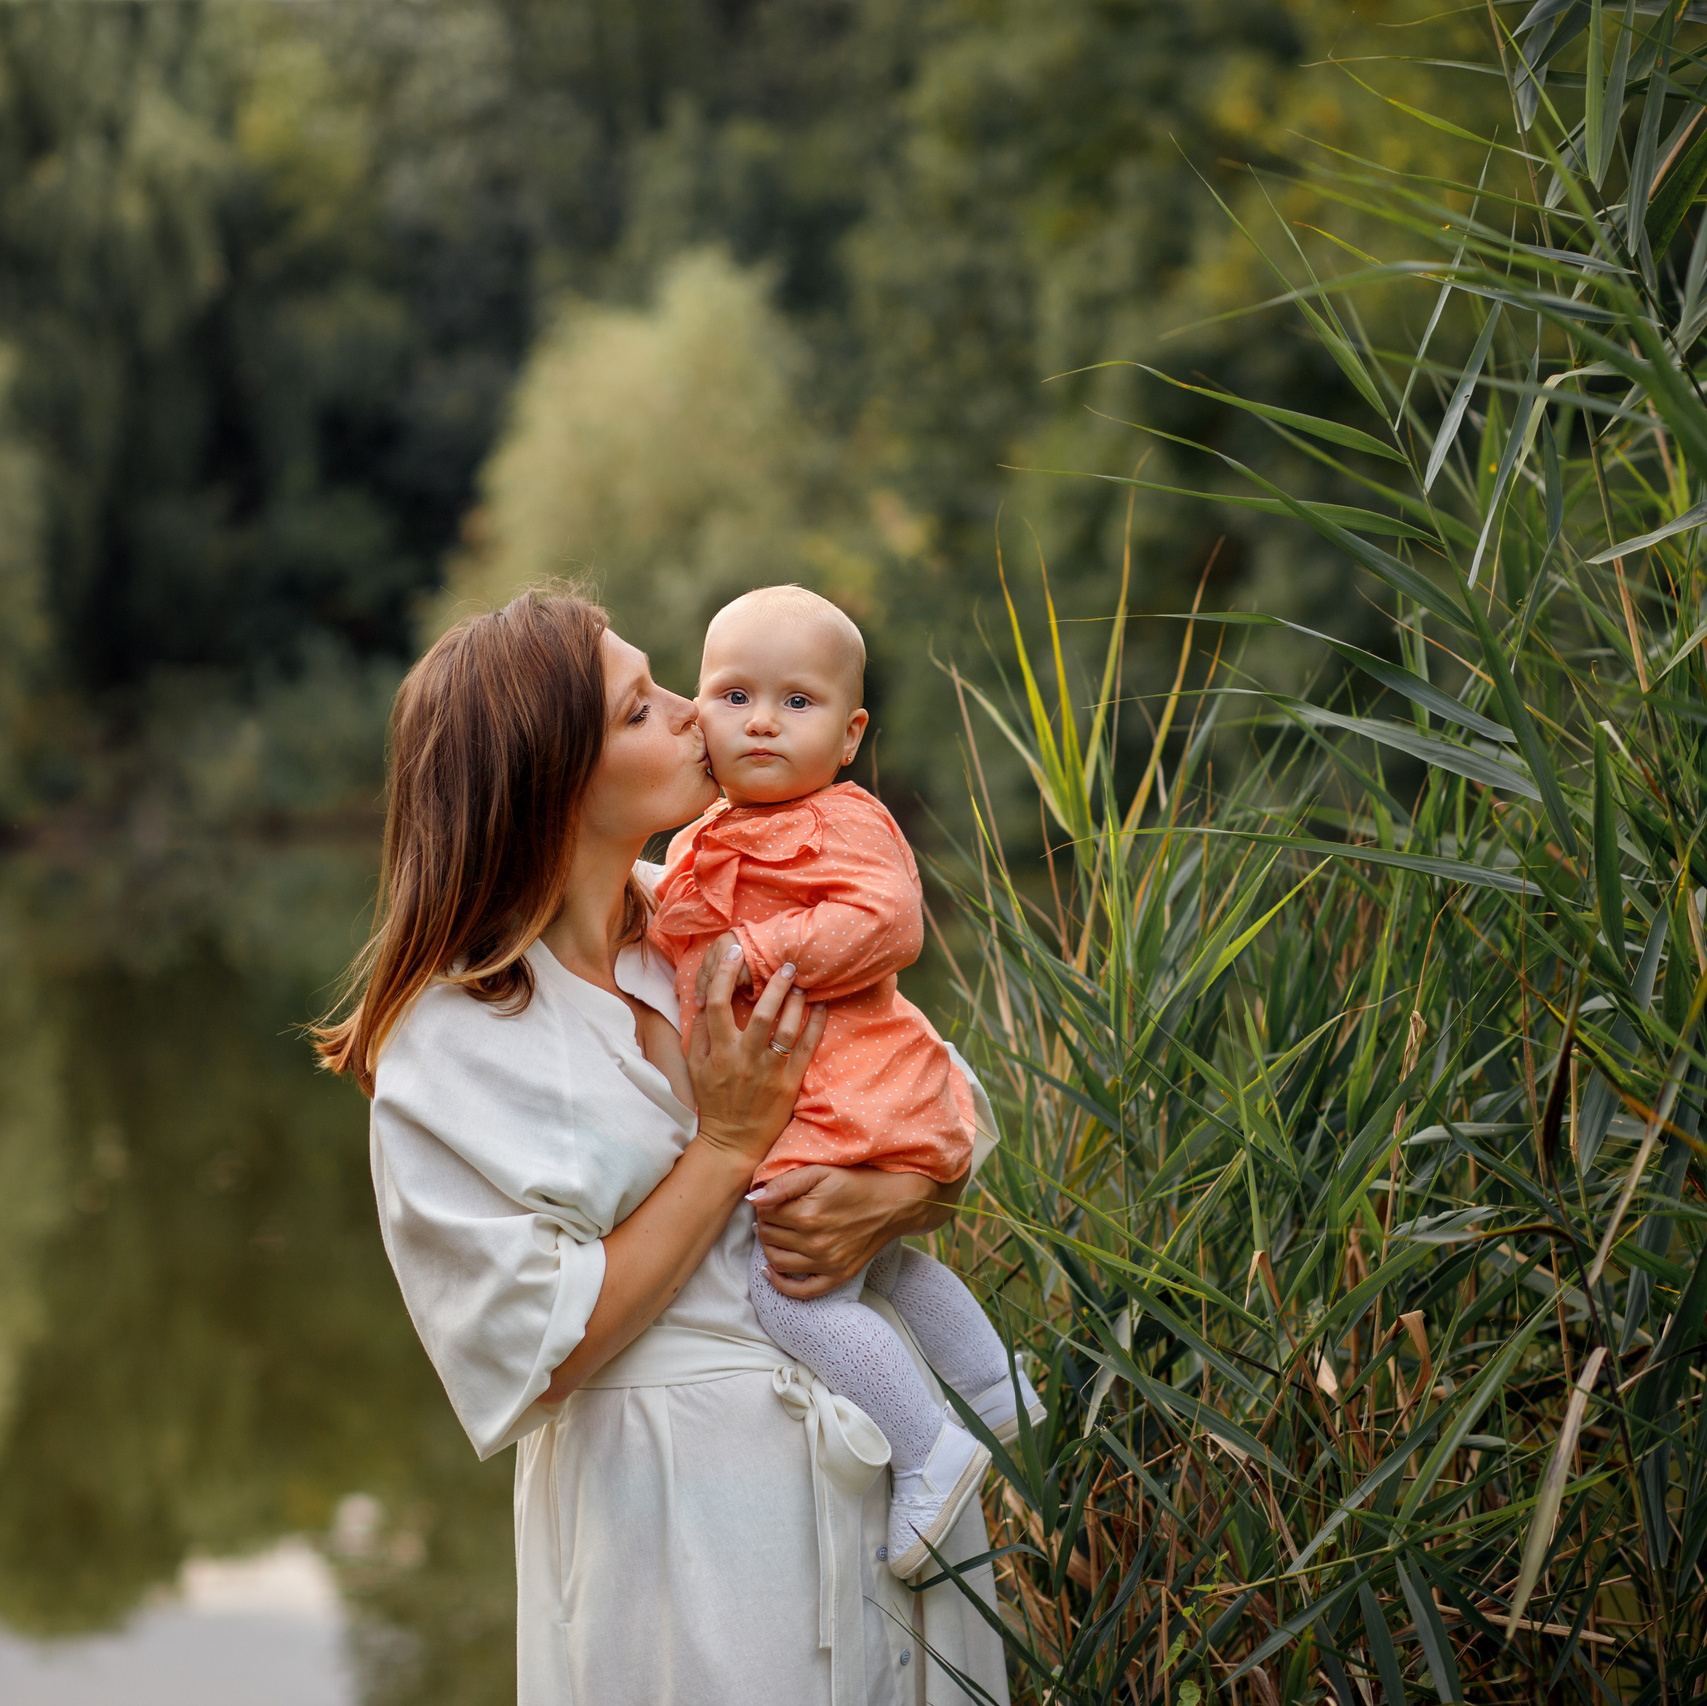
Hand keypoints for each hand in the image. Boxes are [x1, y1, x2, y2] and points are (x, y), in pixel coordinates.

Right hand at [688, 939, 826, 1170]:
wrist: (733, 1141)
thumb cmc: (714, 1100)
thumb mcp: (695, 1067)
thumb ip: (699, 1033)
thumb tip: (704, 999)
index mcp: (718, 1051)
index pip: (717, 1004)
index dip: (724, 975)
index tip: (735, 955)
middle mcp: (743, 1058)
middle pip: (761, 1013)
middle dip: (774, 985)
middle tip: (786, 965)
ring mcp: (769, 1071)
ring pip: (786, 1029)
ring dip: (796, 1002)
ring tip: (802, 984)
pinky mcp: (789, 1083)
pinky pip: (805, 1049)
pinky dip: (816, 1026)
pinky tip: (821, 1007)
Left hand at [751, 1165, 966, 1297]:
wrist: (894, 1204)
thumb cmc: (856, 1183)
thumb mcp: (820, 1172)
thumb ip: (784, 1184)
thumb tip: (751, 1199)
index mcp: (807, 1214)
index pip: (765, 1213)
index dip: (764, 1204)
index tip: (772, 1198)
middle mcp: (814, 1243)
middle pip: (768, 1236)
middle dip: (765, 1223)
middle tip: (774, 1213)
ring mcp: (826, 1263)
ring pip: (777, 1261)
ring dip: (768, 1247)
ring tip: (774, 1232)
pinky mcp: (838, 1276)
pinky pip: (801, 1292)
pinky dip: (780, 1284)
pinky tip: (769, 1271)